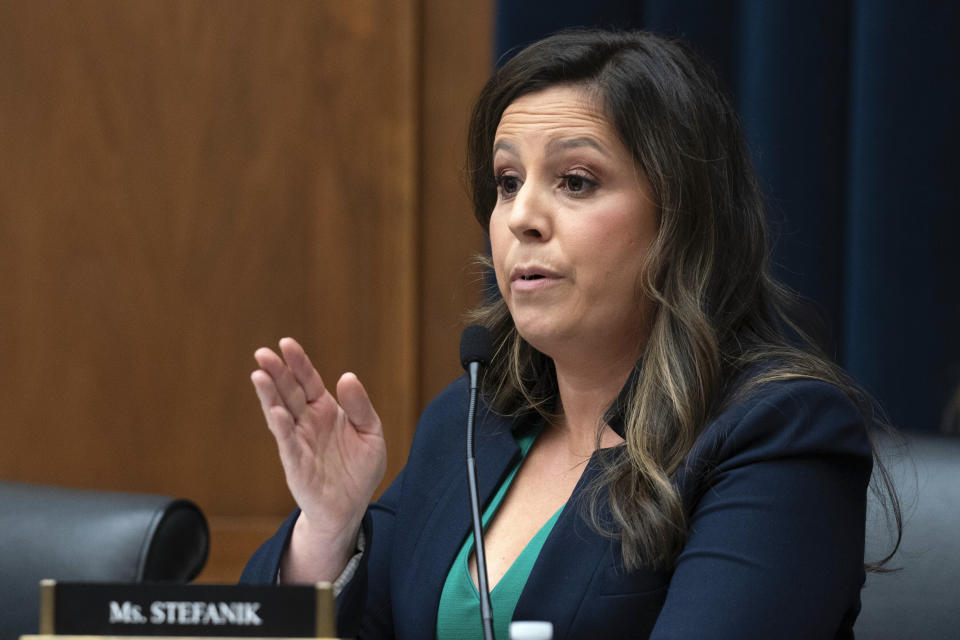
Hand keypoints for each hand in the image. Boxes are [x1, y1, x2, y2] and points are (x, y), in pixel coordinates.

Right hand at [251, 338, 386, 577]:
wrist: (351, 507)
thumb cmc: (359, 469)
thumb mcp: (371, 433)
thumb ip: (361, 406)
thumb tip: (347, 376)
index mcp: (324, 409)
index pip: (308, 380)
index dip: (298, 362)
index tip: (286, 343)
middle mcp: (307, 422)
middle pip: (288, 392)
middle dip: (276, 372)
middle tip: (262, 353)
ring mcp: (299, 442)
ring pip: (280, 414)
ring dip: (269, 395)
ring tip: (259, 375)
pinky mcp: (296, 465)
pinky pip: (288, 444)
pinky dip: (282, 428)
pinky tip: (276, 412)